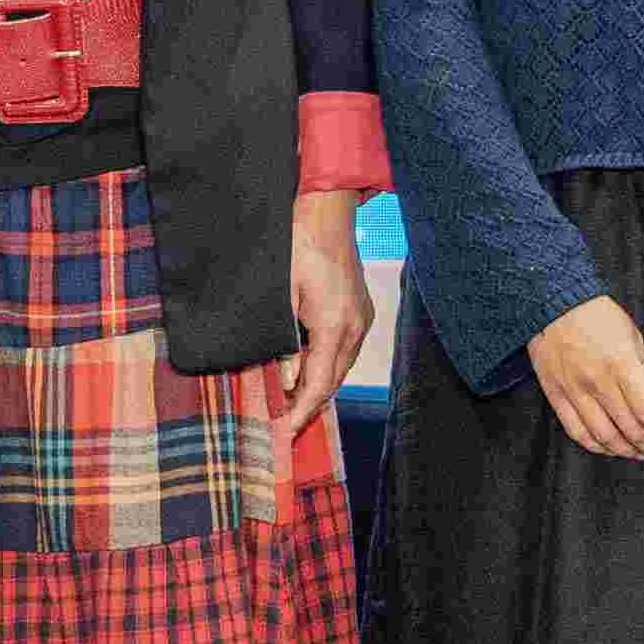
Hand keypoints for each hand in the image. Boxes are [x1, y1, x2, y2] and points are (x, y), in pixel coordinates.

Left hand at [278, 193, 372, 435]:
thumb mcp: (282, 297)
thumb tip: (286, 378)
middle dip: (310, 404)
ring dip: (318, 385)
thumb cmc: (298, 248)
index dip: (301, 411)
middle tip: (284, 423)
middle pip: (333, 381)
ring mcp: (362, 319)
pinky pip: (345, 350)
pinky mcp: (361, 311)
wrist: (326, 213)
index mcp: (334, 327)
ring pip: (340, 367)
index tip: (285, 431)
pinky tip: (308, 367)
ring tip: (292, 400)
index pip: (318, 384)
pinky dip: (327, 365)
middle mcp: (354, 328)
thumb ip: (285, 342)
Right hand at [523, 297, 643, 460]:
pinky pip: (578, 432)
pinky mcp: (556, 396)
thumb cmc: (598, 315)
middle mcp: (598, 382)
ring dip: (627, 452)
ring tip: (641, 452)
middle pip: (631, 431)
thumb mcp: (632, 335)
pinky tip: (612, 448)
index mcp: (621, 364)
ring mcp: (574, 391)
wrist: (554, 303)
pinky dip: (597, 447)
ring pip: (604, 438)